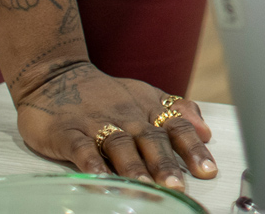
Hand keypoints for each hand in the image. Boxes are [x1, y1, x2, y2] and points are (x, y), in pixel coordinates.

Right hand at [15, 60, 216, 189]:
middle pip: (151, 140)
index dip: (193, 149)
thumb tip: (206, 132)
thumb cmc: (106, 94)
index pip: (177, 127)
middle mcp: (127, 116)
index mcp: (148, 108)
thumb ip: (177, 111)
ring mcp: (97, 123)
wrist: (57, 76)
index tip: (207, 171)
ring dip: (134, 168)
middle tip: (177, 187)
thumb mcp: (145, 95)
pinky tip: (100, 179)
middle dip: (165, 165)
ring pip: (120, 146)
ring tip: (145, 188)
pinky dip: (91, 164)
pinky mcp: (68, 132)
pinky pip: (81, 148)